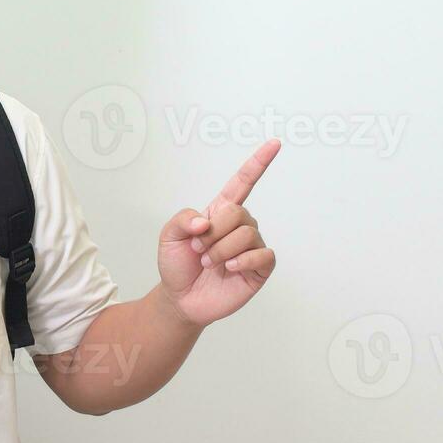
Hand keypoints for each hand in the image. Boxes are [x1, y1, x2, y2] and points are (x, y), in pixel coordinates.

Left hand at [156, 138, 279, 328]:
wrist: (181, 299)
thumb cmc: (177, 265)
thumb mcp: (168, 237)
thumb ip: (182, 219)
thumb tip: (206, 220)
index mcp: (220, 212)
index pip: (243, 182)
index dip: (258, 163)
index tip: (274, 144)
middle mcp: (240, 226)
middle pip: (238, 212)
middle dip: (213, 232)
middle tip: (199, 249)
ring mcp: (251, 246)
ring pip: (246, 233)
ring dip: (220, 250)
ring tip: (209, 263)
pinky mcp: (259, 268)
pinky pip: (262, 254)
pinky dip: (241, 260)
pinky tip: (229, 268)